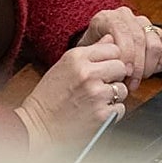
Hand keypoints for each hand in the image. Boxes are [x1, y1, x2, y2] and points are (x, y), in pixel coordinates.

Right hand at [15, 35, 127, 151]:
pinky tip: (98, 110)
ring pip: (123, 88)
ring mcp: (96, 94)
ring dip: (115, 95)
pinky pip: (121, 108)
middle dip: (115, 76)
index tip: (106, 66)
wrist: (39, 125)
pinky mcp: (101, 114)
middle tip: (103, 83)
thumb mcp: (65, 65)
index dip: (112, 58)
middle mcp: (88, 73)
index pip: (113, 48)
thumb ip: (90, 51)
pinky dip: (113, 111)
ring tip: (97, 99)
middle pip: (121, 67)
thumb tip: (110, 38)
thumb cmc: (49, 95)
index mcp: (76, 57)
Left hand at [77, 7, 161, 91]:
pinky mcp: (159, 32)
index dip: (127, 55)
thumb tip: (115, 57)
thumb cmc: (93, 56)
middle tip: (132, 82)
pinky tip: (153, 69)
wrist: (99, 53)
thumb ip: (99, 53)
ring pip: (155, 44)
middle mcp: (126, 17)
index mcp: (107, 18)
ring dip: (149, 66)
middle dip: (138, 66)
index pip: (124, 33)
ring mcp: (144, 23)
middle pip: (140, 40)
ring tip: (139, 78)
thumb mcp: (88, 54)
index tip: (125, 73)